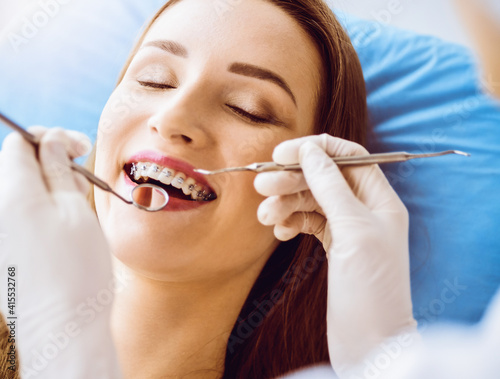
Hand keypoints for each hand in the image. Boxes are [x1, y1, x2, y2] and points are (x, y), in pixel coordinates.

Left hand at [0, 127, 121, 377]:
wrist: (63, 328)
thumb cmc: (77, 268)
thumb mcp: (77, 210)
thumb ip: (60, 170)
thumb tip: (52, 142)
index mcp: (12, 193)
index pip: (20, 143)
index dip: (51, 138)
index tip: (79, 147)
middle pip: (16, 164)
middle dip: (51, 161)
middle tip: (83, 173)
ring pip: (19, 190)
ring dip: (49, 185)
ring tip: (78, 203)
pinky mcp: (2, 250)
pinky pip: (17, 214)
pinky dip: (41, 208)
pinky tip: (65, 223)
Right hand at [254, 134, 417, 375]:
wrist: (370, 343)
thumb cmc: (370, 288)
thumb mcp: (352, 230)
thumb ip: (331, 187)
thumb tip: (311, 151)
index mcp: (380, 199)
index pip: (348, 157)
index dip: (315, 149)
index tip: (282, 154)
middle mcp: (364, 209)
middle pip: (323, 178)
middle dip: (292, 179)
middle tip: (261, 185)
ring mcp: (347, 228)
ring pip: (311, 201)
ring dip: (286, 203)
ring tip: (265, 217)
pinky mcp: (333, 246)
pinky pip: (307, 222)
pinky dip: (291, 222)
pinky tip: (280, 231)